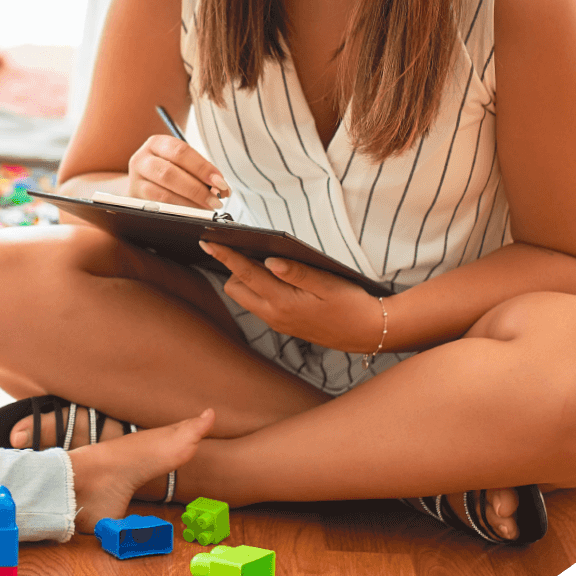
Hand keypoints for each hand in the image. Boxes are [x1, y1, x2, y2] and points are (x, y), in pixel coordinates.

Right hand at [128, 135, 229, 209]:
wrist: (144, 180)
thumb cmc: (169, 169)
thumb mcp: (182, 163)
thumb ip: (200, 172)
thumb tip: (221, 188)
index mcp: (156, 143)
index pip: (180, 152)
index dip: (202, 168)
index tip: (220, 182)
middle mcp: (141, 160)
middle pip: (169, 174)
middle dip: (197, 189)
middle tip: (216, 199)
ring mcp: (135, 181)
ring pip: (162, 195)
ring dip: (189, 204)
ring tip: (206, 208)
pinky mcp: (135, 201)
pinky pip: (158, 209)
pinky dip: (178, 212)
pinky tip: (192, 214)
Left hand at [198, 241, 381, 351]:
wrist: (368, 332)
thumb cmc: (351, 304)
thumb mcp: (328, 284)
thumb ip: (297, 272)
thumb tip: (269, 261)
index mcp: (283, 302)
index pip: (245, 274)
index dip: (225, 256)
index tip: (207, 242)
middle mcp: (274, 315)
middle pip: (236, 289)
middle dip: (234, 268)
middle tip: (246, 247)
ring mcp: (277, 322)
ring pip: (246, 298)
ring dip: (246, 279)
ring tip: (260, 259)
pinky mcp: (283, 324)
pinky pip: (259, 304)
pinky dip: (258, 288)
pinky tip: (273, 276)